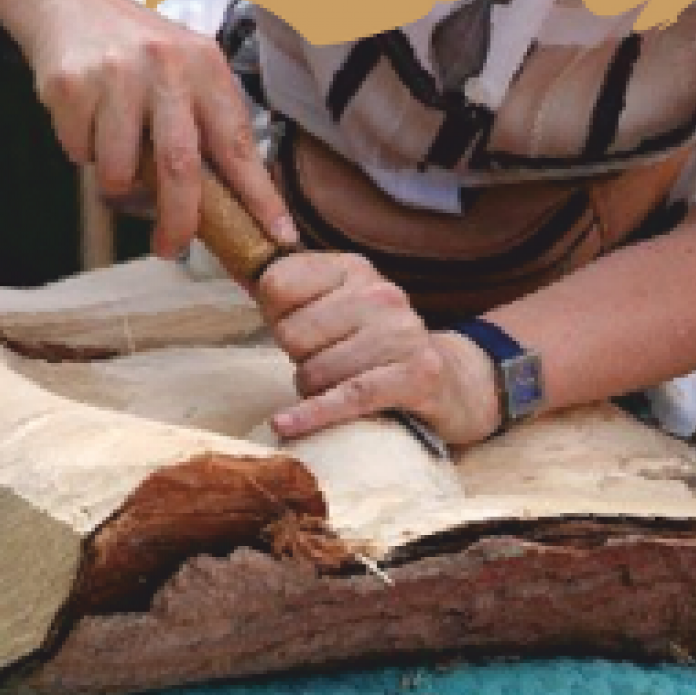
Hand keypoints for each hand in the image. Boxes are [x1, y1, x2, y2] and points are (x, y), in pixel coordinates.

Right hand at [0, 0, 296, 256]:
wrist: (71, 3)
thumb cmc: (142, 53)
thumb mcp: (190, 72)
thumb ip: (211, 126)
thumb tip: (239, 203)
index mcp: (206, 67)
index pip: (238, 145)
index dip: (260, 197)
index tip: (279, 236)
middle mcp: (165, 67)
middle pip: (179, 168)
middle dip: (178, 219)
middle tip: (172, 246)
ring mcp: (115, 75)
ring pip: (120, 170)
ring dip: (118, 181)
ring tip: (116, 153)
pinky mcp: (70, 85)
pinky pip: (80, 152)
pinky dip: (84, 153)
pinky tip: (89, 121)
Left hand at [258, 253, 500, 444]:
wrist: (455, 381)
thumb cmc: (378, 348)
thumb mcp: (342, 308)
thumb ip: (295, 294)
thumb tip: (240, 270)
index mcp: (355, 269)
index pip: (278, 283)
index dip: (274, 314)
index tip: (292, 328)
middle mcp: (380, 294)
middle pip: (292, 334)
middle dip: (298, 359)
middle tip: (326, 364)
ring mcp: (401, 334)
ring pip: (315, 372)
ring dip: (315, 392)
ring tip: (342, 386)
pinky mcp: (415, 376)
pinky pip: (347, 398)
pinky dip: (313, 416)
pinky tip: (286, 425)